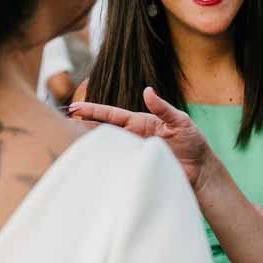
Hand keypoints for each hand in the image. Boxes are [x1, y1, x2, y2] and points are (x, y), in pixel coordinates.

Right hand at [68, 87, 212, 188]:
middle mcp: (132, 138)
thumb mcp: (181, 121)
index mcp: (140, 123)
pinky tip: (89, 167)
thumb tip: (147, 91)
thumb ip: (163, 108)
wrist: (201, 171)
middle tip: (60, 124)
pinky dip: (103, 166)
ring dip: (88, 147)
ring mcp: (132, 155)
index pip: (112, 115)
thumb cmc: (193, 142)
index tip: (74, 108)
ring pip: (105, 150)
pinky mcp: (136, 171)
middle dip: (82, 127)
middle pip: (102, 131)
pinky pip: (116, 168)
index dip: (93, 111)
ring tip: (67, 145)